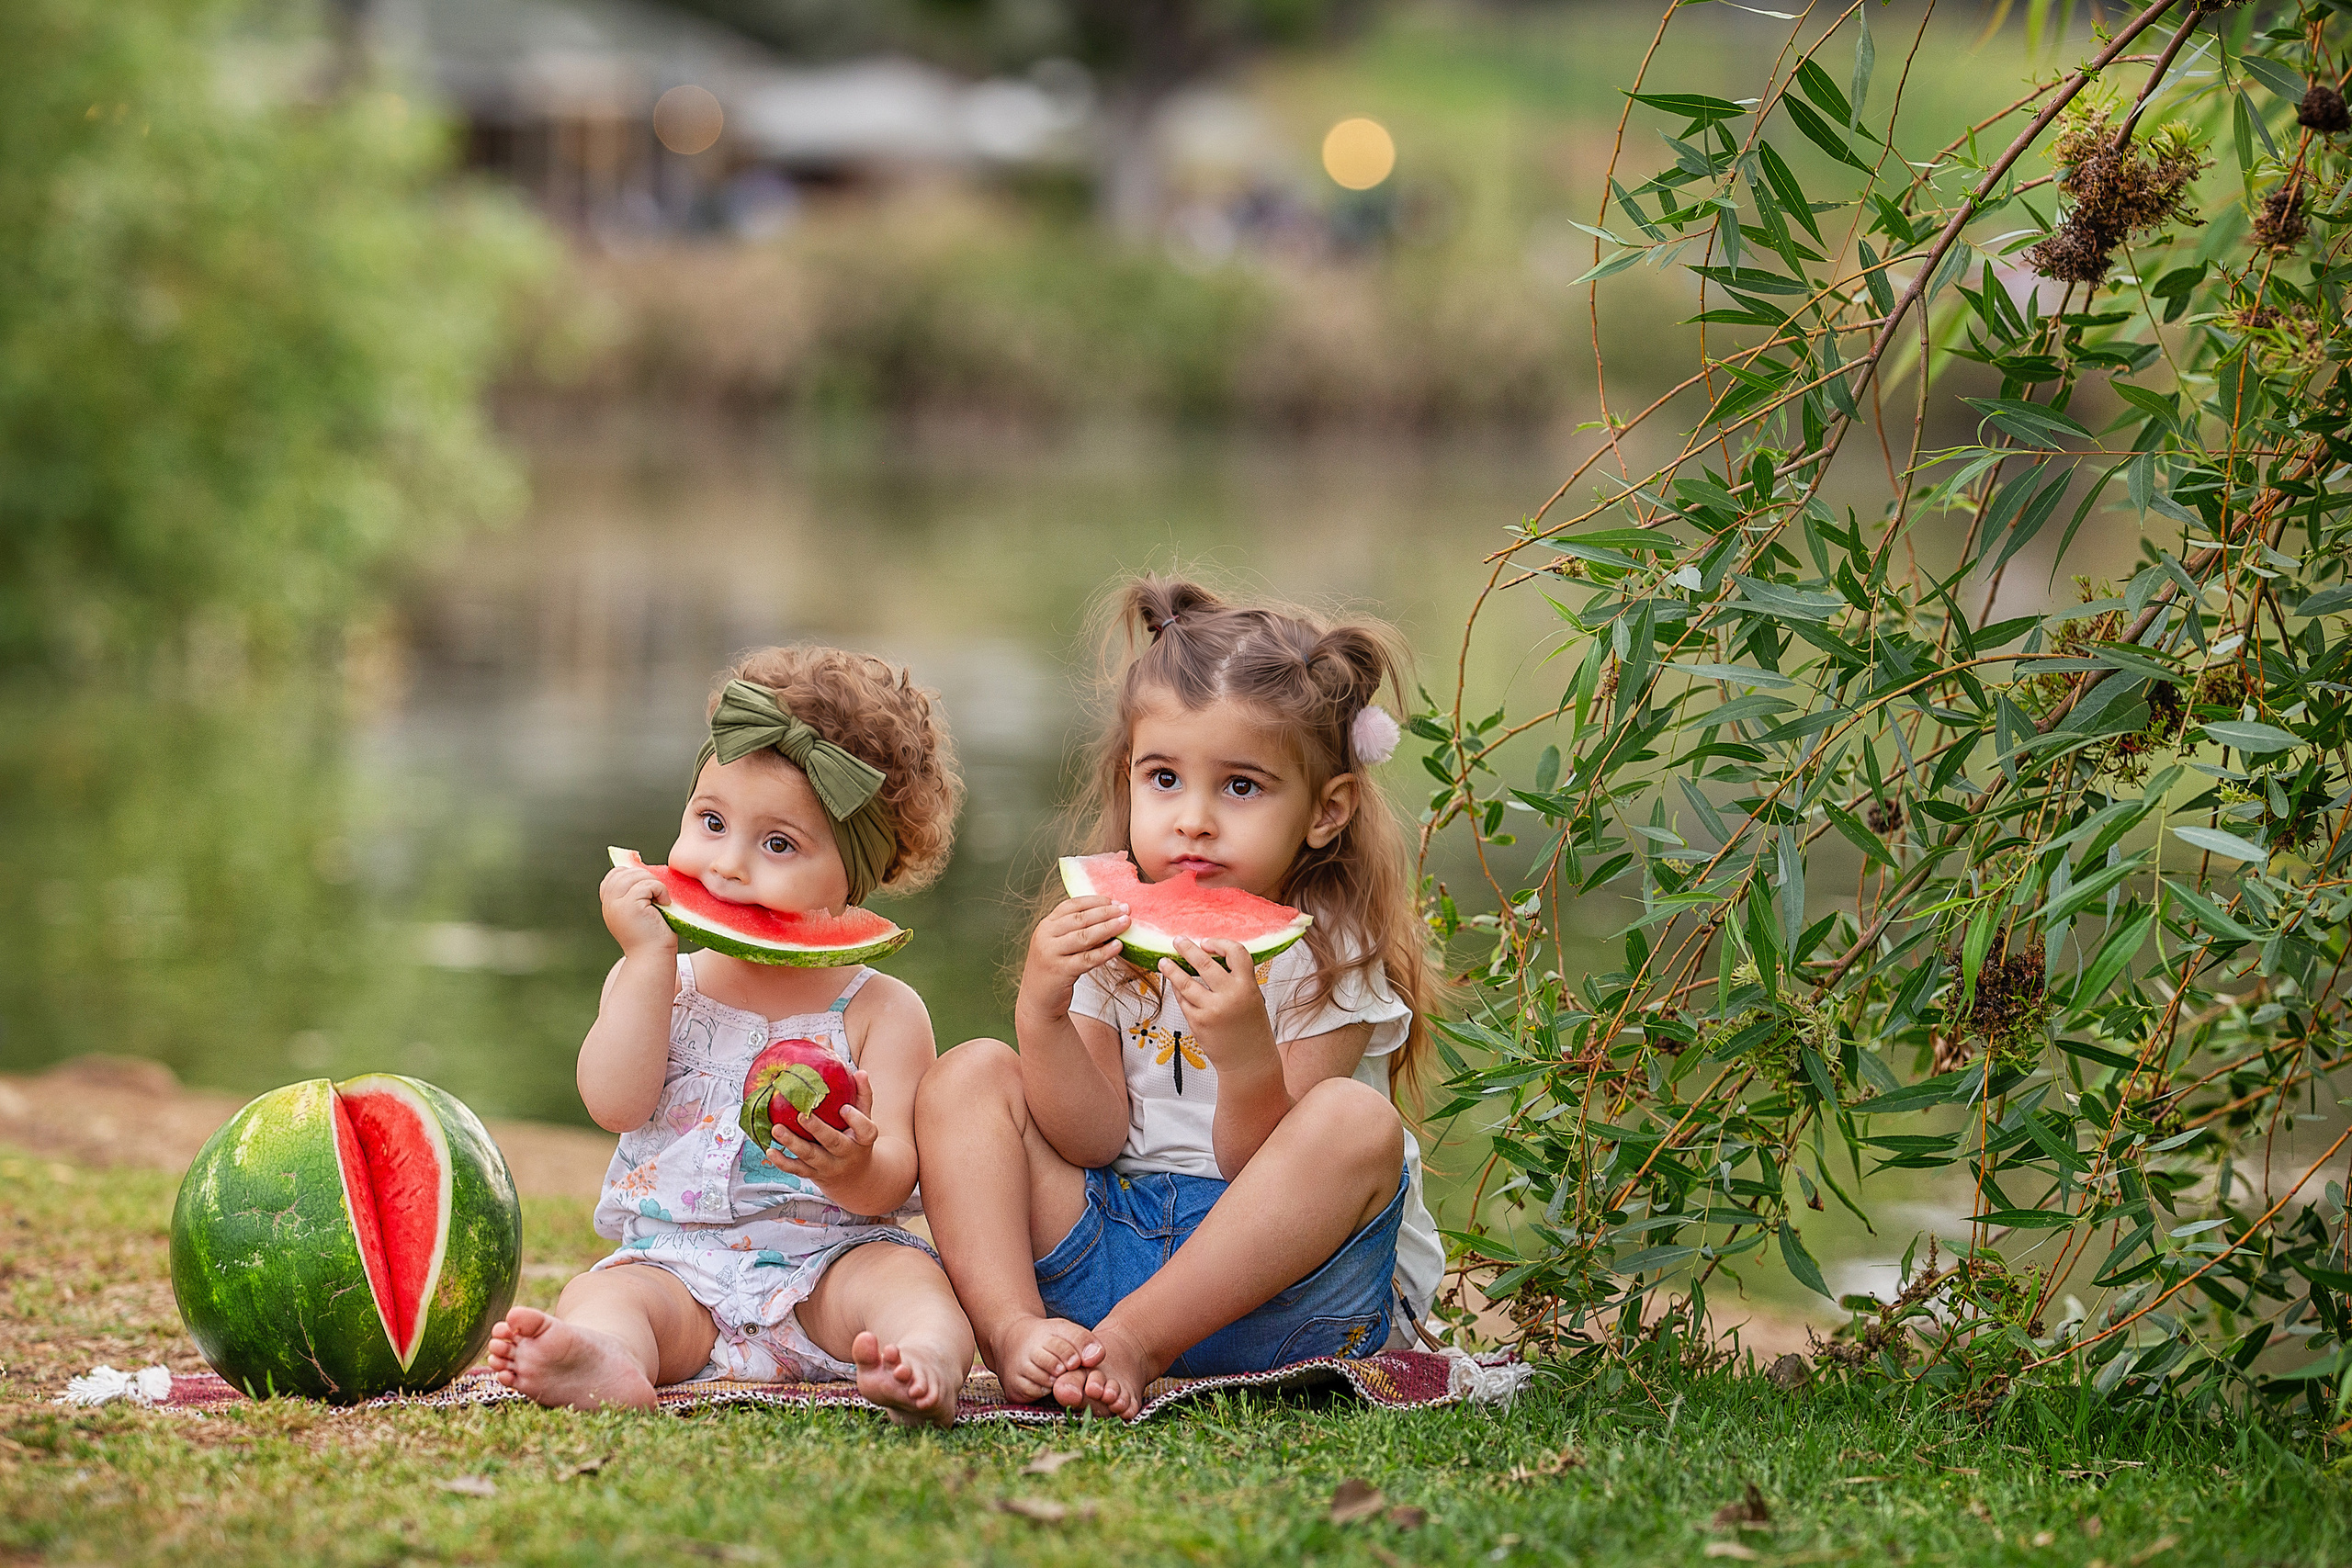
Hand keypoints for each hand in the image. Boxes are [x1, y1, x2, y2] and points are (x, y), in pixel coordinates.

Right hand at [600, 857, 677, 958]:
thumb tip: (644, 871)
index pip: (615, 874)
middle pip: (625, 872)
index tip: (648, 887)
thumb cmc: (652, 936)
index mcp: (609, 904)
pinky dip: (660, 890)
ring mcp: (617, 905)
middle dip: (646, 877)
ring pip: (636, 875)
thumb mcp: (639, 912)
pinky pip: (647, 884)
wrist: (653, 957)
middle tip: (658, 894)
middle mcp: (609, 904)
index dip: (633, 874)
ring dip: (654, 883)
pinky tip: (665, 903)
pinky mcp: (629, 906)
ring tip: (661, 899)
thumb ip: (634, 894)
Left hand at [761, 1069, 880, 1194]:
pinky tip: (770, 1150)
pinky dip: (782, 1162)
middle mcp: (846, 1155)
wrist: (854, 1176)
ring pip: (810, 1156)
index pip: (866, 1131)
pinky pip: (796, 1169)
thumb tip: (860, 1072)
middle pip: (834, 1143)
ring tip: (776, 1129)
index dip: (856, 1120)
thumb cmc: (857, 1138)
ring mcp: (828, 1166)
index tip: (845, 1108)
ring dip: (792, 1143)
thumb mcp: (865, 1119)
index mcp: (863, 1140)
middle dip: (817, 1130)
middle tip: (801, 1116)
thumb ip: (863, 1095)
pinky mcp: (813, 1173)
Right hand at [1016, 895, 1129, 1021]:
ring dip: (1108, 928)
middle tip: (1126, 909)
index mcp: (1046, 925)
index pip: (1072, 905)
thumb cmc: (1054, 970)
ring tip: (1126, 923)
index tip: (1115, 901)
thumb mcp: (1060, 945)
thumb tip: (1111, 919)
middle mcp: (1045, 936)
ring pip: (1084, 937)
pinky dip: (1104, 952)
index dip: (1095, 901)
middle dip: (1106, 912)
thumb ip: (1077, 931)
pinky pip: (1086, 959)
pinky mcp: (1059, 971)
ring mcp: (1051, 953)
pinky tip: (1118, 946)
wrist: (1037, 1000)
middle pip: (1080, 919)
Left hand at [1159, 938, 1276, 1071]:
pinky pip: (1183, 1001)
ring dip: (1171, 970)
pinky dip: (1178, 991)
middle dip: (1187, 949)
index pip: (1236, 953)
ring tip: (1163, 962)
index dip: (1220, 943)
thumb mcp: (1252, 998)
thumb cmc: (1251, 1029)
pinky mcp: (1198, 1022)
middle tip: (1178, 941)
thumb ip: (1236, 980)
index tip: (1207, 942)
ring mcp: (1211, 1009)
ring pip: (1185, 982)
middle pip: (1203, 963)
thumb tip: (1211, 958)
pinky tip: (1175, 986)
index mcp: (1248, 986)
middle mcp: (1230, 996)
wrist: (1248, 1061)